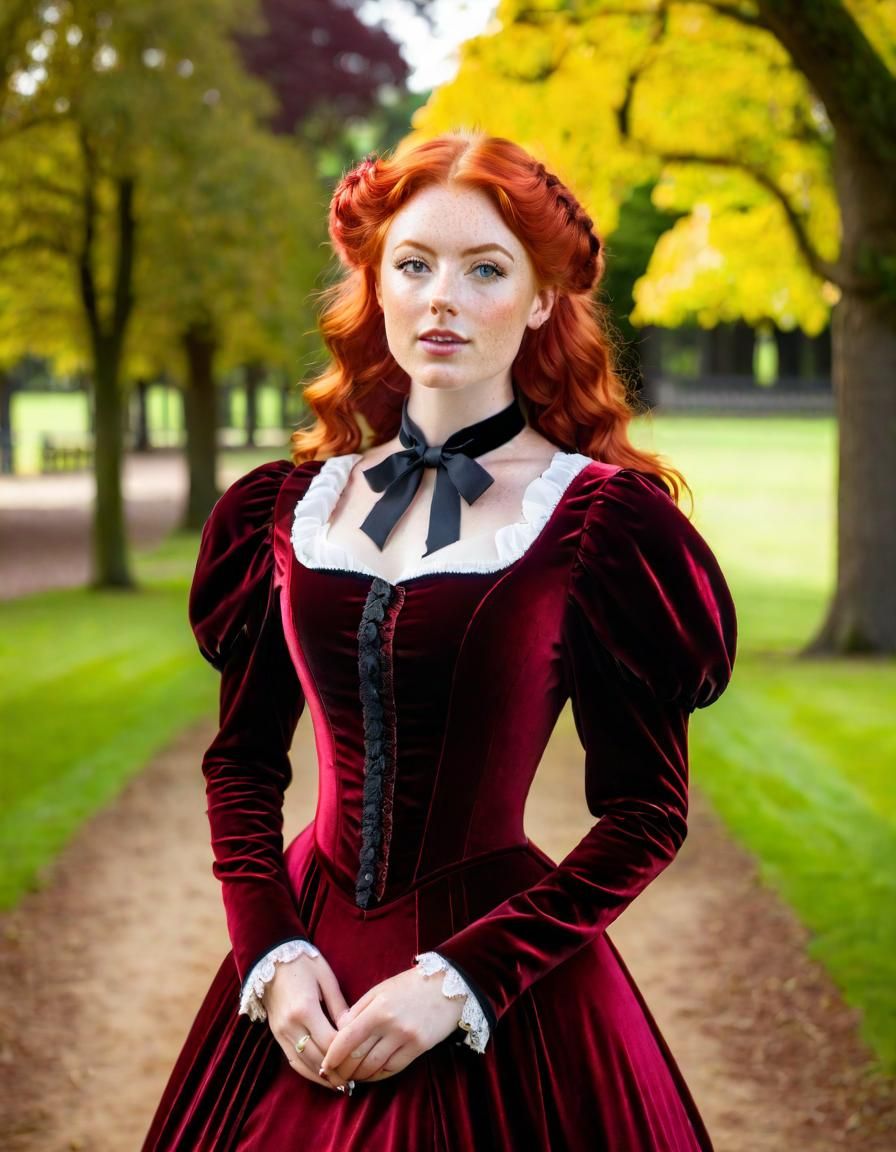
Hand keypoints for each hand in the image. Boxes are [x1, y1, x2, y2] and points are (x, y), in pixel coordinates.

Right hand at [264, 950, 350, 1091]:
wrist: (270, 957)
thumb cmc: (303, 962)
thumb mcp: (326, 978)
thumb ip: (339, 1005)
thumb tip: (353, 1029)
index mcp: (305, 1008)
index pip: (329, 1042)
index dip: (345, 1055)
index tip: (361, 1060)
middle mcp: (290, 1025)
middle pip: (316, 1058)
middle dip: (336, 1072)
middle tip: (356, 1081)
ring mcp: (280, 1032)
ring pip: (303, 1064)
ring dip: (322, 1077)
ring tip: (341, 1084)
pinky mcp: (276, 1034)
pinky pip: (292, 1060)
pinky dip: (307, 1071)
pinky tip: (321, 1076)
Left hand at [319, 966, 462, 1088]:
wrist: (446, 985)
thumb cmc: (409, 985)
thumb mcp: (380, 990)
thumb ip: (358, 1009)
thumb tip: (338, 1030)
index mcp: (377, 1008)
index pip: (347, 1038)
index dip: (333, 1055)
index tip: (324, 1065)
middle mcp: (391, 1025)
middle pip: (358, 1056)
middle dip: (343, 1070)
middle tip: (335, 1075)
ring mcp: (406, 1038)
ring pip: (374, 1066)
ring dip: (360, 1075)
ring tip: (352, 1076)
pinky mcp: (419, 1047)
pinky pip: (393, 1068)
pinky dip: (378, 1074)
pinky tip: (371, 1074)